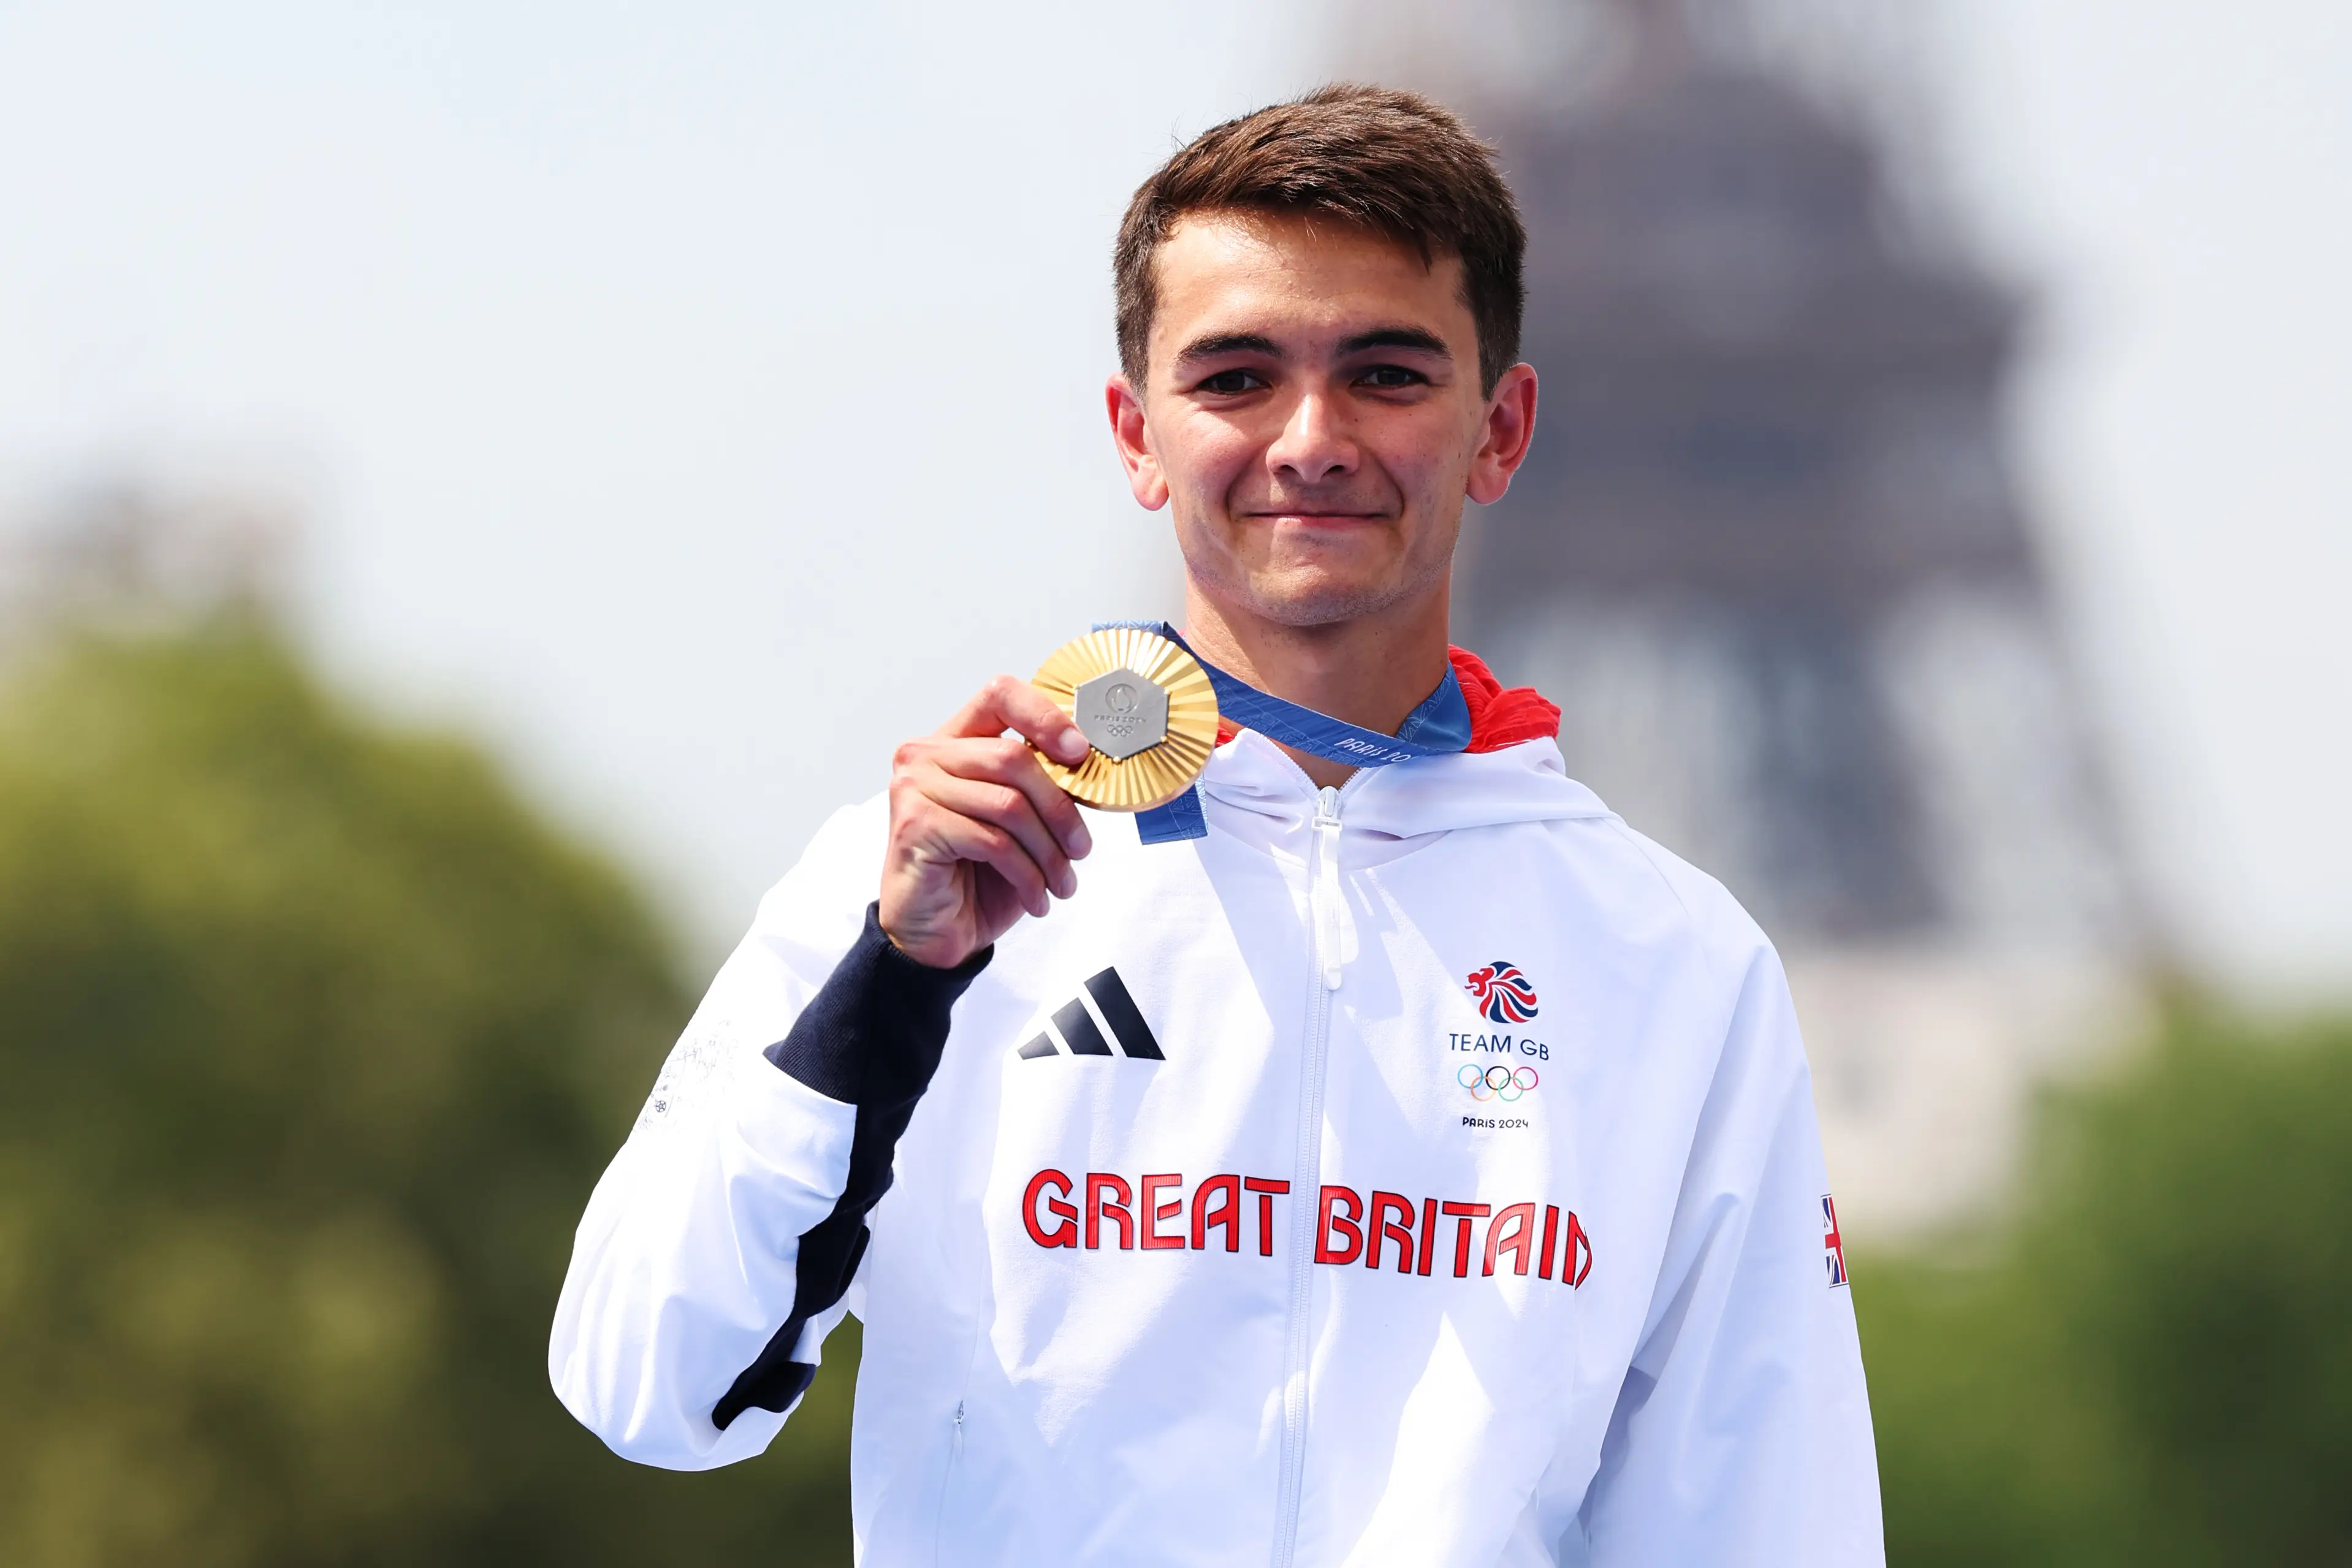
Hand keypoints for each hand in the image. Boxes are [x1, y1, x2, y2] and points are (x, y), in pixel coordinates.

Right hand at [880, 675, 1095, 968]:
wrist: (934, 933)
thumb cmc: (976, 875)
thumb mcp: (1017, 822)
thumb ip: (1040, 785)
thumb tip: (1090, 764)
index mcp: (954, 741)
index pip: (1001, 695)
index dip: (1046, 717)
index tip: (1080, 752)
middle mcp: (926, 755)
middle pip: (1014, 758)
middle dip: (1060, 810)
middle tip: (1081, 849)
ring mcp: (914, 787)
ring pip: (1009, 804)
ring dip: (1048, 852)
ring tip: (1061, 883)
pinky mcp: (916, 825)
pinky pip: (993, 841)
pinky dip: (1027, 875)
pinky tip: (1036, 898)